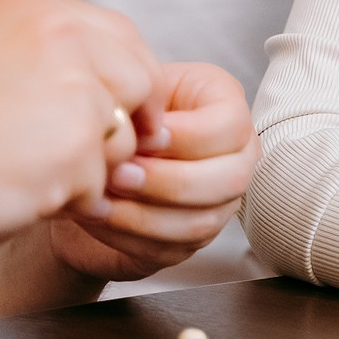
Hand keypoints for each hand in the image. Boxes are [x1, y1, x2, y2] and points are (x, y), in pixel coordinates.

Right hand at [0, 0, 165, 270]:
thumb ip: (52, 53)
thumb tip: (125, 78)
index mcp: (34, 4)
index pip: (122, 34)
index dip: (130, 77)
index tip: (128, 109)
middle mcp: (59, 32)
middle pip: (140, 78)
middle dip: (127, 121)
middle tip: (94, 153)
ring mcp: (71, 86)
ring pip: (124, 134)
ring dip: (93, 165)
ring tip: (29, 171)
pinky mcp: (75, 144)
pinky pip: (100, 182)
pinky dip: (71, 200)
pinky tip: (21, 195)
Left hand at [49, 62, 257, 280]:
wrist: (101, 154)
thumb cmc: (125, 111)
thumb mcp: (135, 91)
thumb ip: (145, 103)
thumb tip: (146, 136)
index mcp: (227, 103)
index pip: (230, 126)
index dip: (187, 136)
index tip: (143, 136)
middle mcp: (237, 155)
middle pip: (229, 178)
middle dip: (168, 180)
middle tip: (119, 173)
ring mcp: (220, 201)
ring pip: (200, 221)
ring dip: (145, 213)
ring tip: (103, 197)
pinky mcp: (192, 240)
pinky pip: (170, 247)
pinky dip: (129, 235)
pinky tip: (101, 216)